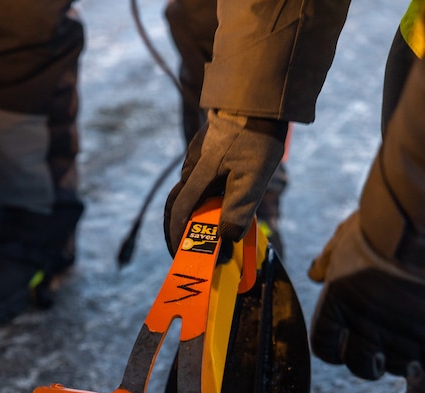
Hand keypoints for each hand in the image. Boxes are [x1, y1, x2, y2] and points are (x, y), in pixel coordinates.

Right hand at [164, 110, 287, 254]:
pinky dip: (201, 197)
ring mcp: (197, 158)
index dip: (176, 236)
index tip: (179, 254)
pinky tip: (216, 203)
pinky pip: (198, 180)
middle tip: (183, 247)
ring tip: (203, 230)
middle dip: (176, 228)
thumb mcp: (252, 178)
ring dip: (190, 213)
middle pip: (175, 204)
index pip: (179, 212)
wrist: (258, 97)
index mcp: (198, 176)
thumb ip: (238, 209)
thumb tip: (226, 238)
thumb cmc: (256, 137)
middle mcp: (191, 168)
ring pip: (188, 191)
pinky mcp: (206, 151)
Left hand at [309, 212, 424, 379]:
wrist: (421, 223)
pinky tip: (424, 345)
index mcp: (336, 307)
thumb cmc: (384, 224)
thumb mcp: (346, 239)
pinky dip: (423, 357)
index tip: (345, 343)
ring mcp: (399, 334)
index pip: (324, 347)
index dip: (334, 349)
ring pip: (396, 365)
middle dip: (367, 363)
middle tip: (378, 353)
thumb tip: (315, 272)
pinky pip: (423, 361)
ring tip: (407, 342)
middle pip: (360, 365)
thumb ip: (329, 260)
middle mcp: (364, 326)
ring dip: (400, 358)